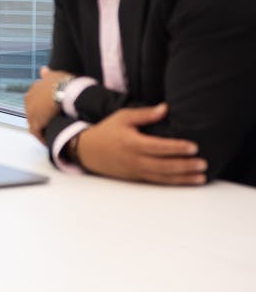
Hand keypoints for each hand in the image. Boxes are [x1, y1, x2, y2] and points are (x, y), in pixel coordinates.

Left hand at [25, 68, 74, 142]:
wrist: (64, 91)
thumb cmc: (63, 82)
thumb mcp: (54, 75)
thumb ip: (47, 74)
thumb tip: (43, 69)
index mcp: (33, 90)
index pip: (34, 100)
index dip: (42, 106)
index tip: (48, 110)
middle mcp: (28, 100)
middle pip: (33, 111)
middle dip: (40, 117)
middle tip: (50, 123)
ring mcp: (31, 112)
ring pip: (33, 122)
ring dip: (41, 127)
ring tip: (49, 133)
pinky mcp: (36, 123)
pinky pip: (37, 133)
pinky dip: (41, 137)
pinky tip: (47, 141)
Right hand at [74, 103, 206, 184]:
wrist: (88, 151)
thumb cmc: (107, 131)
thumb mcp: (122, 117)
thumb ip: (145, 114)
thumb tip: (165, 108)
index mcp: (132, 142)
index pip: (158, 147)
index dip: (177, 147)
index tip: (193, 146)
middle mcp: (135, 159)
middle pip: (164, 165)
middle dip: (185, 165)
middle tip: (203, 163)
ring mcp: (136, 170)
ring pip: (163, 176)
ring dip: (184, 178)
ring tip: (201, 176)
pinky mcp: (137, 177)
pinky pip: (158, 181)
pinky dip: (174, 182)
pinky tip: (187, 181)